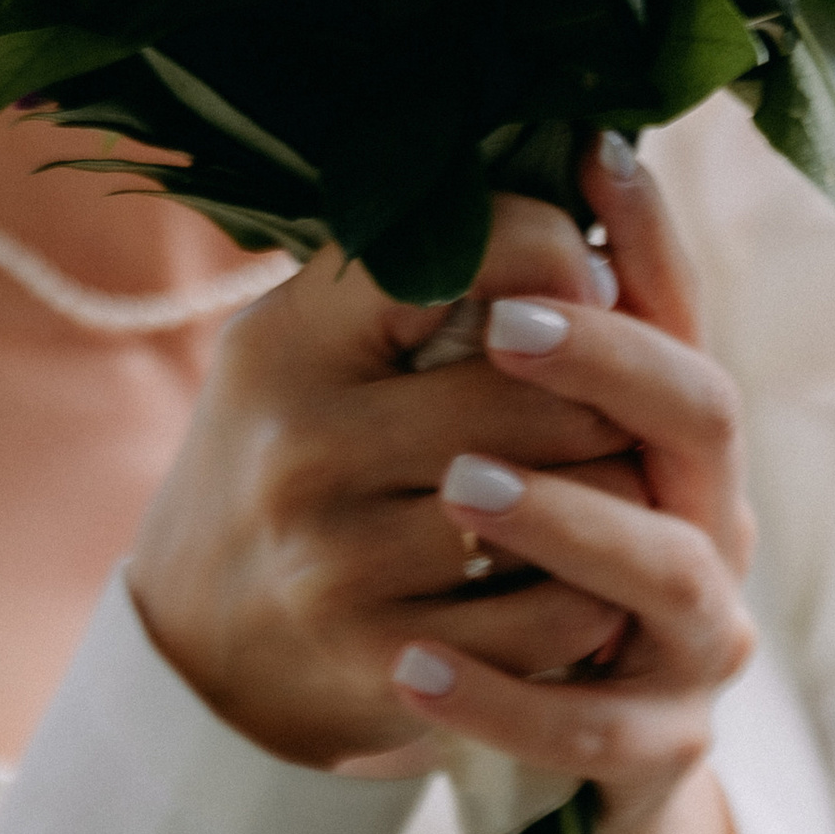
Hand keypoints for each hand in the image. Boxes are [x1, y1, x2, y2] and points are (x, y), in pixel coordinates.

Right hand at [128, 190, 635, 775]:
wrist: (202, 647)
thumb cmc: (295, 459)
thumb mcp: (312, 347)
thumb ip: (420, 271)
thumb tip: (595, 175)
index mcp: (287, 343)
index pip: (451, 254)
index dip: (548, 254)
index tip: (588, 282)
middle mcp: (300, 447)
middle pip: (530, 393)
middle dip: (609, 393)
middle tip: (632, 401)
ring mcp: (335, 563)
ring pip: (557, 502)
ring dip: (622, 492)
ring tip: (629, 481)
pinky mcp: (382, 659)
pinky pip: (552, 616)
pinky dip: (598, 593)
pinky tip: (594, 576)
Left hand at [387, 139, 762, 833]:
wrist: (571, 764)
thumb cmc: (532, 573)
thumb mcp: (520, 445)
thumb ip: (504, 331)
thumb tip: (487, 168)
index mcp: (676, 436)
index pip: (680, 313)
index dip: (645, 242)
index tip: (586, 166)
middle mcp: (710, 522)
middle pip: (702, 419)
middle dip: (610, 368)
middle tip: (504, 333)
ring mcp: (696, 640)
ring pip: (666, 572)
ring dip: (568, 522)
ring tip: (458, 485)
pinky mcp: (655, 744)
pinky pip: (588, 724)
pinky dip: (498, 696)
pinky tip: (408, 665)